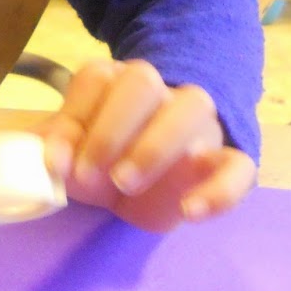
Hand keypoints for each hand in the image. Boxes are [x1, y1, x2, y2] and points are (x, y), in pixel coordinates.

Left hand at [39, 58, 255, 234]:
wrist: (147, 184)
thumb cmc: (103, 159)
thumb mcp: (74, 154)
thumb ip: (58, 149)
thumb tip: (51, 159)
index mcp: (116, 81)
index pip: (97, 77)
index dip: (73, 116)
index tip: (56, 162)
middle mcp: (159, 91)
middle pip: (142, 81)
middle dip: (111, 127)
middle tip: (89, 174)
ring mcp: (197, 122)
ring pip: (193, 106)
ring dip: (156, 145)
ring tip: (124, 185)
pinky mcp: (226, 160)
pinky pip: (238, 164)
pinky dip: (219, 189)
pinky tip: (190, 212)